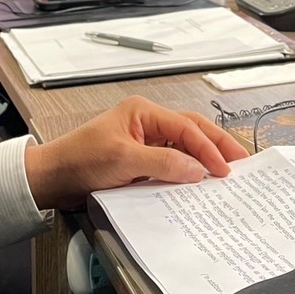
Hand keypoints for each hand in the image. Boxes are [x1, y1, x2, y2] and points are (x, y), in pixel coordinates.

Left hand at [23, 96, 248, 210]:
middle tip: (242, 163)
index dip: (208, 148)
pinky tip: (199, 182)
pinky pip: (172, 161)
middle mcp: (147, 121)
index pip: (186, 127)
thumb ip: (163, 162)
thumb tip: (197, 169)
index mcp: (144, 111)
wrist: (53, 179)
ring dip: (204, 158)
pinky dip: (188, 170)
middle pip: (191, 130)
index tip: (224, 169)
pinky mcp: (141, 159)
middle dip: (217, 145)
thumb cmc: (80, 160)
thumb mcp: (124, 160)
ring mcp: (145, 140)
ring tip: (227, 173)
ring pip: (184, 145)